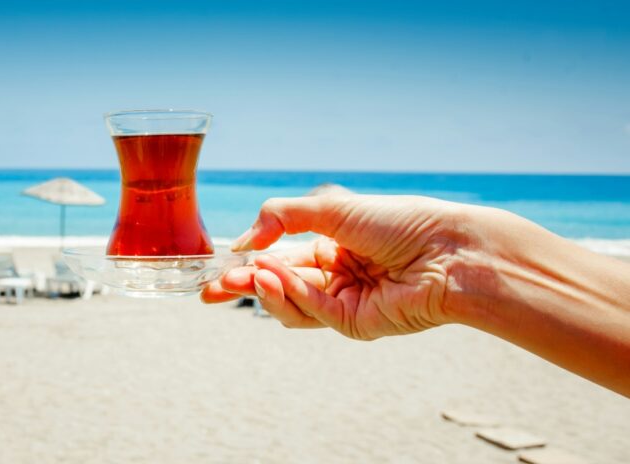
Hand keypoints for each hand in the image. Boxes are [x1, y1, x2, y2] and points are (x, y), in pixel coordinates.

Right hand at [202, 194, 467, 339]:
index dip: (246, 261)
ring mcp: (343, 301)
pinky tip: (278, 278)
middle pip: (278, 286)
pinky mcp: (354, 323)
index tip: (216, 265)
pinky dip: (291, 295)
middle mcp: (333, 274)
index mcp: (330, 244)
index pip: (278, 256)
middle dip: (244, 286)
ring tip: (249, 275)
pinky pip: (311, 311)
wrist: (446, 251)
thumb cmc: (397, 221)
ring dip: (266, 289)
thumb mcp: (331, 206)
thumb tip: (245, 240)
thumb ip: (282, 216)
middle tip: (211, 290)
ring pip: (290, 303)